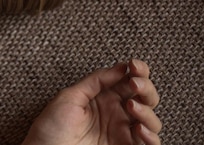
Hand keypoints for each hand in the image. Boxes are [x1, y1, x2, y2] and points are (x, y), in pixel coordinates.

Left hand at [22, 59, 160, 144]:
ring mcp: (122, 131)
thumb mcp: (70, 97)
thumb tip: (121, 68)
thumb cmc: (52, 127)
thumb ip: (95, 82)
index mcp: (103, 96)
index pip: (128, 80)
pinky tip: (139, 128)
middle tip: (134, 84)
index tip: (134, 65)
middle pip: (144, 97)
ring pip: (151, 119)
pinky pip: (150, 144)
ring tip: (132, 106)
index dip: (137, 70)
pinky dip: (151, 136)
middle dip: (145, 87)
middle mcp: (116, 113)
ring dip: (146, 111)